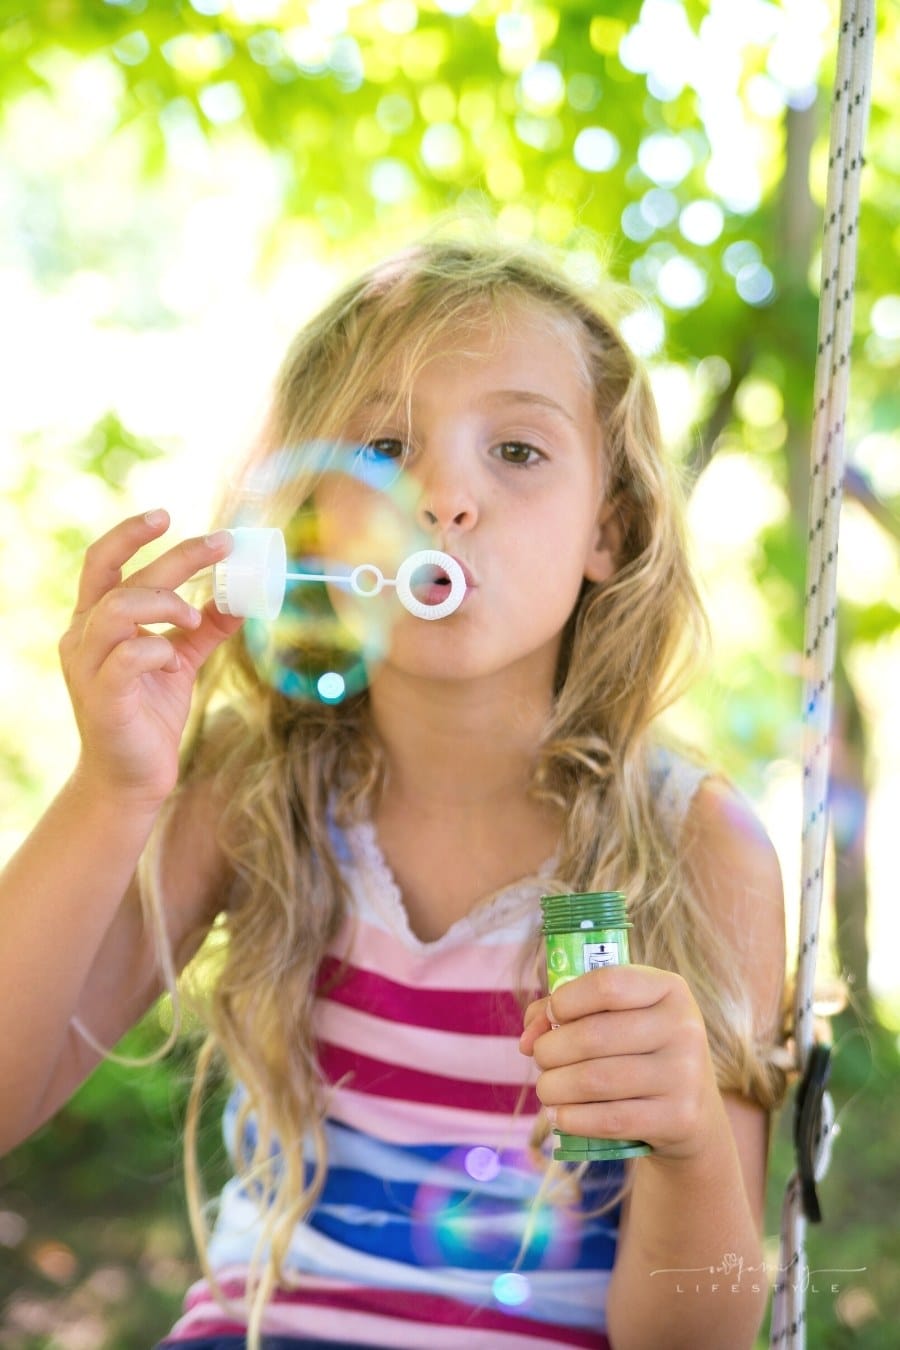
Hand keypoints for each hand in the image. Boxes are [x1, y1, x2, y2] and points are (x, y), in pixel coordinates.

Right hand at [59, 509, 241, 808]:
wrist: (131, 778)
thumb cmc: (148, 715)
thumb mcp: (180, 662)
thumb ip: (203, 630)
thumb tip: (240, 600)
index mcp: (96, 622)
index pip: (103, 562)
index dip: (130, 533)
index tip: (168, 515)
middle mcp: (83, 637)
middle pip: (124, 578)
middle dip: (177, 556)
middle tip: (221, 544)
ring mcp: (88, 666)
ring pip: (117, 608)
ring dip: (166, 602)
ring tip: (194, 617)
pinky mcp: (103, 696)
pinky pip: (129, 655)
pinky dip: (159, 648)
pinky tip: (174, 660)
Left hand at [519, 965, 725, 1162]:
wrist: (691, 1111)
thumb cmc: (639, 1051)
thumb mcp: (616, 1018)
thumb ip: (565, 1012)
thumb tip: (527, 1039)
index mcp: (669, 989)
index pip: (607, 984)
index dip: (565, 1000)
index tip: (550, 1015)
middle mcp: (684, 1027)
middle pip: (593, 1035)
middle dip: (549, 1049)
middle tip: (539, 1058)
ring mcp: (686, 1075)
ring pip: (595, 1080)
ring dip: (554, 1086)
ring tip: (545, 1088)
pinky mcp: (679, 1118)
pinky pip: (609, 1119)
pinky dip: (572, 1118)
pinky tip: (559, 1115)